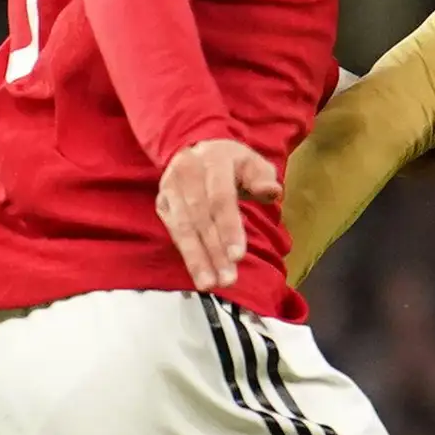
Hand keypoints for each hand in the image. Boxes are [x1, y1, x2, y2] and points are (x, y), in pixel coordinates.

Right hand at [158, 136, 280, 290]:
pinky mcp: (163, 203)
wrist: (199, 150)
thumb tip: (272, 191)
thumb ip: (263, 178)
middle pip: (200, 217)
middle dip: (214, 251)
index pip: (220, 198)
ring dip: (197, 259)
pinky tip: (199, 273)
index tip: (238, 256)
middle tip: (227, 280)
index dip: (228, 228)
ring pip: (183, 228)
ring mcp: (170, 187)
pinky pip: (173, 232)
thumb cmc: (233, 164)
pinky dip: (187, 254)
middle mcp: (186, 171)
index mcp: (213, 159)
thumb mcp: (254, 164)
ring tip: (210, 284)